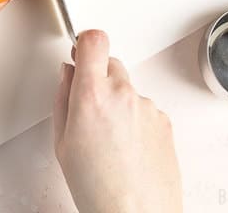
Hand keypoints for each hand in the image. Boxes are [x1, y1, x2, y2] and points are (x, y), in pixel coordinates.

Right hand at [54, 30, 182, 212]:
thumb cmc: (98, 189)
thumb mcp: (62, 143)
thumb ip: (63, 98)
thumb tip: (68, 75)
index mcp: (92, 95)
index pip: (93, 39)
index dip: (84, 41)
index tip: (79, 50)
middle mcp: (123, 94)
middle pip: (110, 61)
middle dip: (97, 76)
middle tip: (89, 107)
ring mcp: (148, 106)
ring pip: (127, 87)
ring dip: (118, 101)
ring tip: (109, 140)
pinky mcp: (165, 120)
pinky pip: (144, 107)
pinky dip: (135, 119)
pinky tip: (127, 147)